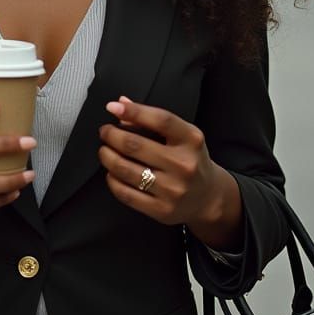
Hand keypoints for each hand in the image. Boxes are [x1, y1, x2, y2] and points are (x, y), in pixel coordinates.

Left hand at [97, 96, 239, 240]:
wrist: (208, 198)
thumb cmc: (190, 159)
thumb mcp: (182, 136)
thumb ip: (153, 119)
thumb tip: (121, 104)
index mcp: (191, 140)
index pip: (161, 120)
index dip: (134, 111)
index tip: (112, 107)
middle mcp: (184, 165)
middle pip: (135, 145)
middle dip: (112, 135)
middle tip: (105, 132)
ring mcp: (173, 190)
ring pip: (126, 169)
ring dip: (107, 156)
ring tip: (104, 150)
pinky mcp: (162, 210)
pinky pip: (126, 193)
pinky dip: (112, 180)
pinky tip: (111, 172)